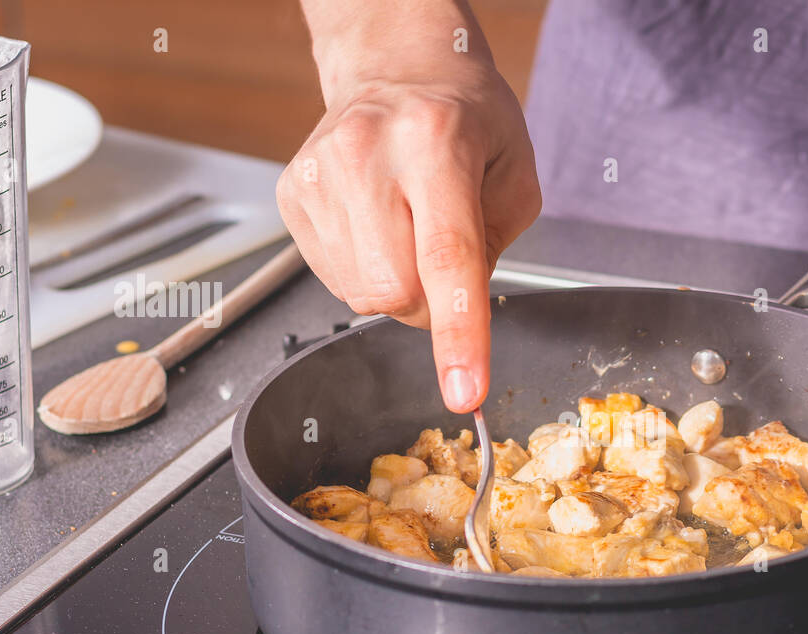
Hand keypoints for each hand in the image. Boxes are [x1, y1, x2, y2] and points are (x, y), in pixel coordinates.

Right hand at [278, 47, 539, 411]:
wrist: (398, 69)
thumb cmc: (466, 121)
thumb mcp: (515, 175)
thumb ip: (497, 249)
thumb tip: (457, 318)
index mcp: (435, 141)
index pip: (447, 258)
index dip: (457, 335)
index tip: (463, 391)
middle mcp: (367, 152)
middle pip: (396, 292)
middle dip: (430, 302)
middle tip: (445, 261)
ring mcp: (319, 173)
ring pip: (362, 296)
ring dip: (397, 287)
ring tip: (408, 227)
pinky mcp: (292, 195)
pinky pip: (334, 281)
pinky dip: (366, 272)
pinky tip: (378, 227)